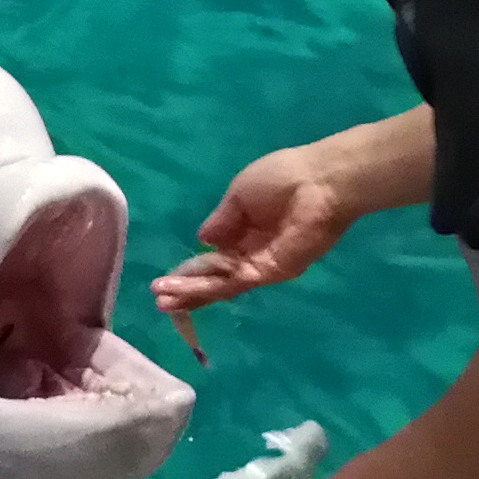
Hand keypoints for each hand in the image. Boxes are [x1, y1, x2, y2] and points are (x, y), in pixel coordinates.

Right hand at [151, 141, 362, 321]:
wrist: (320, 182)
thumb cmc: (283, 178)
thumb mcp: (239, 194)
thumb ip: (221, 220)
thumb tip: (202, 239)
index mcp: (245, 231)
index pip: (214, 258)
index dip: (192, 268)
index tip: (166, 278)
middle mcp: (251, 253)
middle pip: (215, 278)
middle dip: (187, 288)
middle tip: (158, 298)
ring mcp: (261, 265)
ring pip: (220, 285)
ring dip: (190, 293)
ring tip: (163, 300)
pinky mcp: (269, 272)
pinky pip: (233, 283)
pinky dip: (206, 288)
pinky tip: (181, 289)